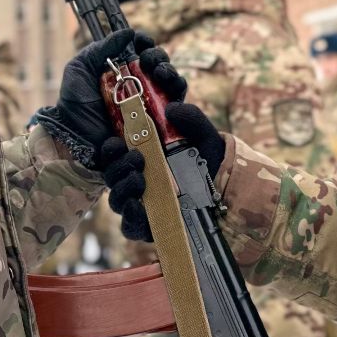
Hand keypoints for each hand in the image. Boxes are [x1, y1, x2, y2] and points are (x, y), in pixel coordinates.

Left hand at [34, 30, 186, 168]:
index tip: (143, 43)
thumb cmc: (75, 104)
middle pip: (162, 67)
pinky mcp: (156, 127)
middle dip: (160, 59)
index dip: (147, 45)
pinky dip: (176, 101)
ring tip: (162, 75)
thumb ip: (101, 48)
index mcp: (125, 72)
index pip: (144, 53)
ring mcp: (150, 107)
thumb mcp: (80, 69)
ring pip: (173, 87)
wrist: (74, 138)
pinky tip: (167, 97)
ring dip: (172, 76)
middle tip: (152, 62)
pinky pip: (176, 113)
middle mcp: (141, 88)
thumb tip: (128, 31)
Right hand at [101, 102, 225, 242]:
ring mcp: (141, 203)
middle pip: (112, 175)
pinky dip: (130, 218)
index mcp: (140, 154)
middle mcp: (135, 178)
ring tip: (140, 181)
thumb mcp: (202, 133)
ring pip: (117, 200)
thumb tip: (172, 109)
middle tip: (137, 159)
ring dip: (123, 189)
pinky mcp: (149, 226)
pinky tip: (138, 208)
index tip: (117, 142)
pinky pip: (130, 227)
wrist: (225, 185)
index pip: (113, 152)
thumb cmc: (207, 156)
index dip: (110, 148)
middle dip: (118, 167)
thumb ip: (190, 117)